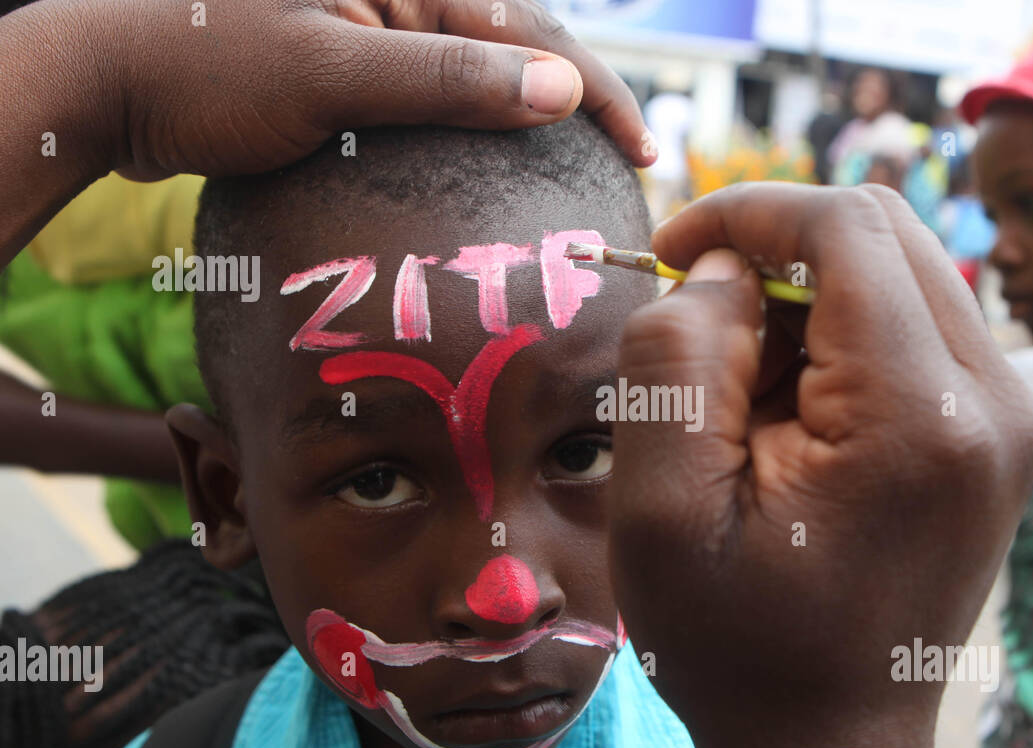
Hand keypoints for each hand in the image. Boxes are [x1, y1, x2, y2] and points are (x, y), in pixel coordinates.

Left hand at [1, 0, 653, 257]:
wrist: (106, 84)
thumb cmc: (206, 71)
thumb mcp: (332, 77)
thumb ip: (446, 78)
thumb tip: (559, 90)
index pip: (531, 30)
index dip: (597, 90)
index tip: (643, 151)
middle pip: (515, 41)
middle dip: (577, 97)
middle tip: (627, 157)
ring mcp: (369, 20)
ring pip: (477, 66)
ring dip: (530, 111)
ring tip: (579, 159)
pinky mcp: (345, 55)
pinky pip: (432, 88)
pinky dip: (473, 122)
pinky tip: (494, 158)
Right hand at [609, 183, 1032, 747]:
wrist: (831, 744)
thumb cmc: (738, 648)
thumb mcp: (661, 511)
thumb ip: (676, 360)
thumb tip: (720, 269)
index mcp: (922, 420)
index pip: (849, 228)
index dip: (748, 211)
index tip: (670, 247)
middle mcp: (996, 403)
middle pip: (887, 232)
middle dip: (777, 252)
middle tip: (700, 327)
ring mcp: (1011, 417)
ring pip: (903, 271)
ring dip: (809, 301)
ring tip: (748, 402)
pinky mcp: (1000, 432)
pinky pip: (919, 325)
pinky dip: (844, 339)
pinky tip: (796, 419)